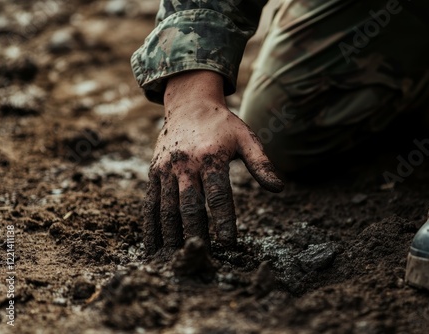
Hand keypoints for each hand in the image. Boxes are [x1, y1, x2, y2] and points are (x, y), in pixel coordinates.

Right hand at [143, 71, 283, 259]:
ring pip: (167, 207)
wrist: (189, 104)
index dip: (224, 220)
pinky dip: (151, 226)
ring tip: (176, 259)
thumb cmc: (223, 125)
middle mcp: (186, 164)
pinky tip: (154, 246)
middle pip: (190, 205)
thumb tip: (279, 188)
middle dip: (196, 234)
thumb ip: (261, 163)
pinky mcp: (154, 172)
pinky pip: (150, 203)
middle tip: (202, 258)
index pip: (219, 195)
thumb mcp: (246, 138)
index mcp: (211, 157)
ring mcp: (166, 169)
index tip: (229, 244)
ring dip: (171, 236)